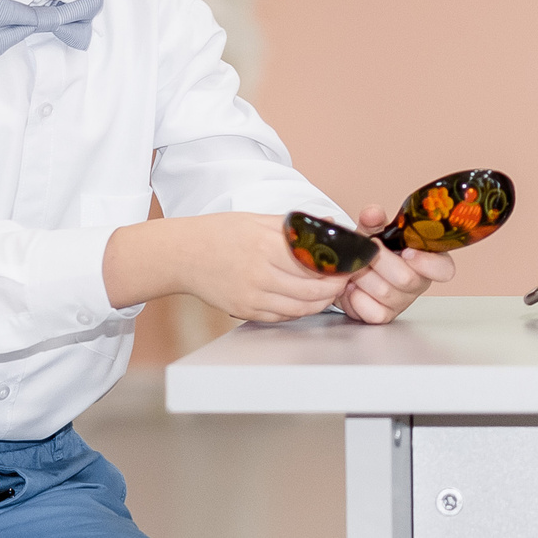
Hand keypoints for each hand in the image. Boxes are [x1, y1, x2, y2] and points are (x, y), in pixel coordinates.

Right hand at [104, 213, 346, 321]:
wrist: (184, 255)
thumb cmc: (222, 232)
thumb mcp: (260, 220)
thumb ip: (296, 227)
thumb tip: (330, 225)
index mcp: (267, 247)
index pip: (316, 265)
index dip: (339, 268)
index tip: (352, 264)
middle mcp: (261, 275)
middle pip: (313, 291)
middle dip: (336, 288)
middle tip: (347, 280)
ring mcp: (252, 297)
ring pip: (300, 308)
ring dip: (321, 302)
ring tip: (331, 291)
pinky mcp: (245, 311)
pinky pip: (281, 316)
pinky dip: (299, 310)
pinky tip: (306, 300)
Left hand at [336, 201, 457, 324]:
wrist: (353, 267)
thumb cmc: (373, 247)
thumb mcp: (374, 227)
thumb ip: (373, 218)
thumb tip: (372, 213)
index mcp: (427, 259)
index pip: (444, 270)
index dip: (428, 263)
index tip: (407, 251)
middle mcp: (419, 283)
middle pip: (406, 278)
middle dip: (379, 261)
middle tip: (369, 249)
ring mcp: (402, 302)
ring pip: (384, 292)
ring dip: (363, 276)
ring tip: (358, 266)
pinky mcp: (384, 316)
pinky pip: (370, 311)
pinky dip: (355, 297)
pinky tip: (354, 286)